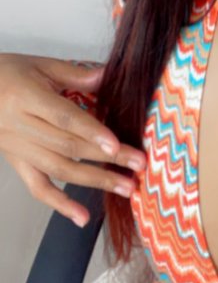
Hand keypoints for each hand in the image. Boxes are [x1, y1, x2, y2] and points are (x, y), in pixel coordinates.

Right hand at [0, 53, 146, 227]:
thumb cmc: (6, 74)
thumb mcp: (39, 65)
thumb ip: (74, 74)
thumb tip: (109, 75)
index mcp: (26, 97)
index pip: (63, 118)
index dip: (91, 132)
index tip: (117, 146)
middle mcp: (20, 126)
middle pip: (67, 147)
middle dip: (106, 159)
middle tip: (138, 165)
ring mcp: (17, 149)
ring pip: (58, 169)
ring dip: (95, 181)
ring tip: (126, 188)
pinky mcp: (16, 163)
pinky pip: (37, 187)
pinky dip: (60, 204)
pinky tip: (82, 217)